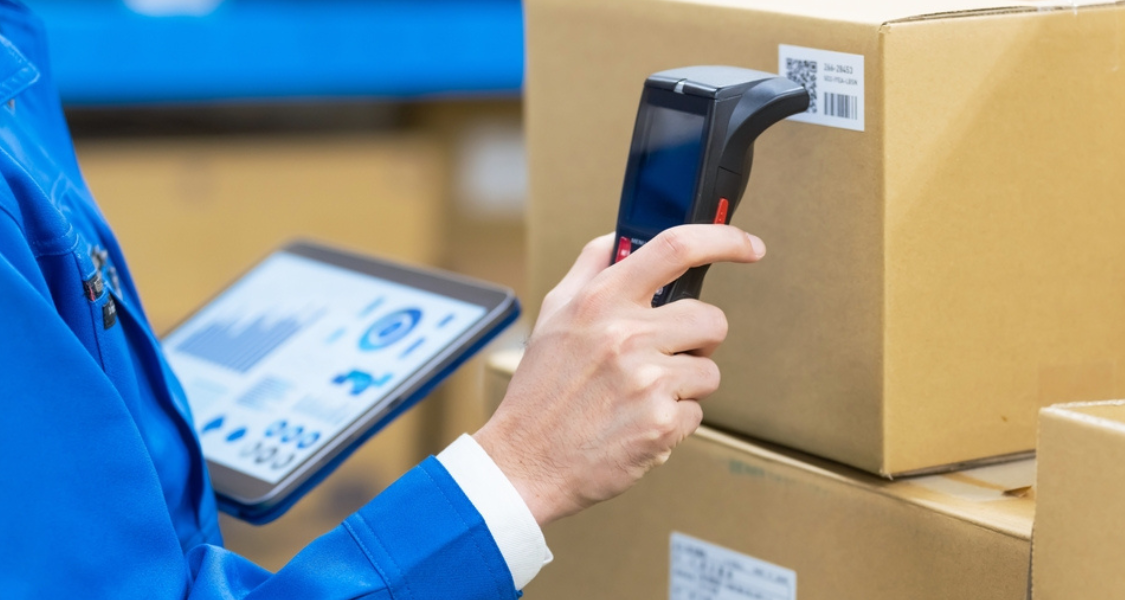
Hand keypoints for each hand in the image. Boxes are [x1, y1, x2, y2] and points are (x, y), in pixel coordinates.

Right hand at [474, 225, 766, 525]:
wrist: (524, 461)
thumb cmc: (540, 390)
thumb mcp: (554, 313)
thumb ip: (591, 267)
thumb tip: (624, 236)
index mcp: (600, 300)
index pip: (676, 247)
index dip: (723, 239)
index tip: (747, 245)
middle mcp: (625, 335)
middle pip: (711, 318)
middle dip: (700, 338)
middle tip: (667, 354)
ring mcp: (647, 381)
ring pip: (708, 371)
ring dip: (684, 386)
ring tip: (639, 396)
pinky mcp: (662, 423)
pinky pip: (697, 413)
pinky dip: (673, 422)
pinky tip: (636, 424)